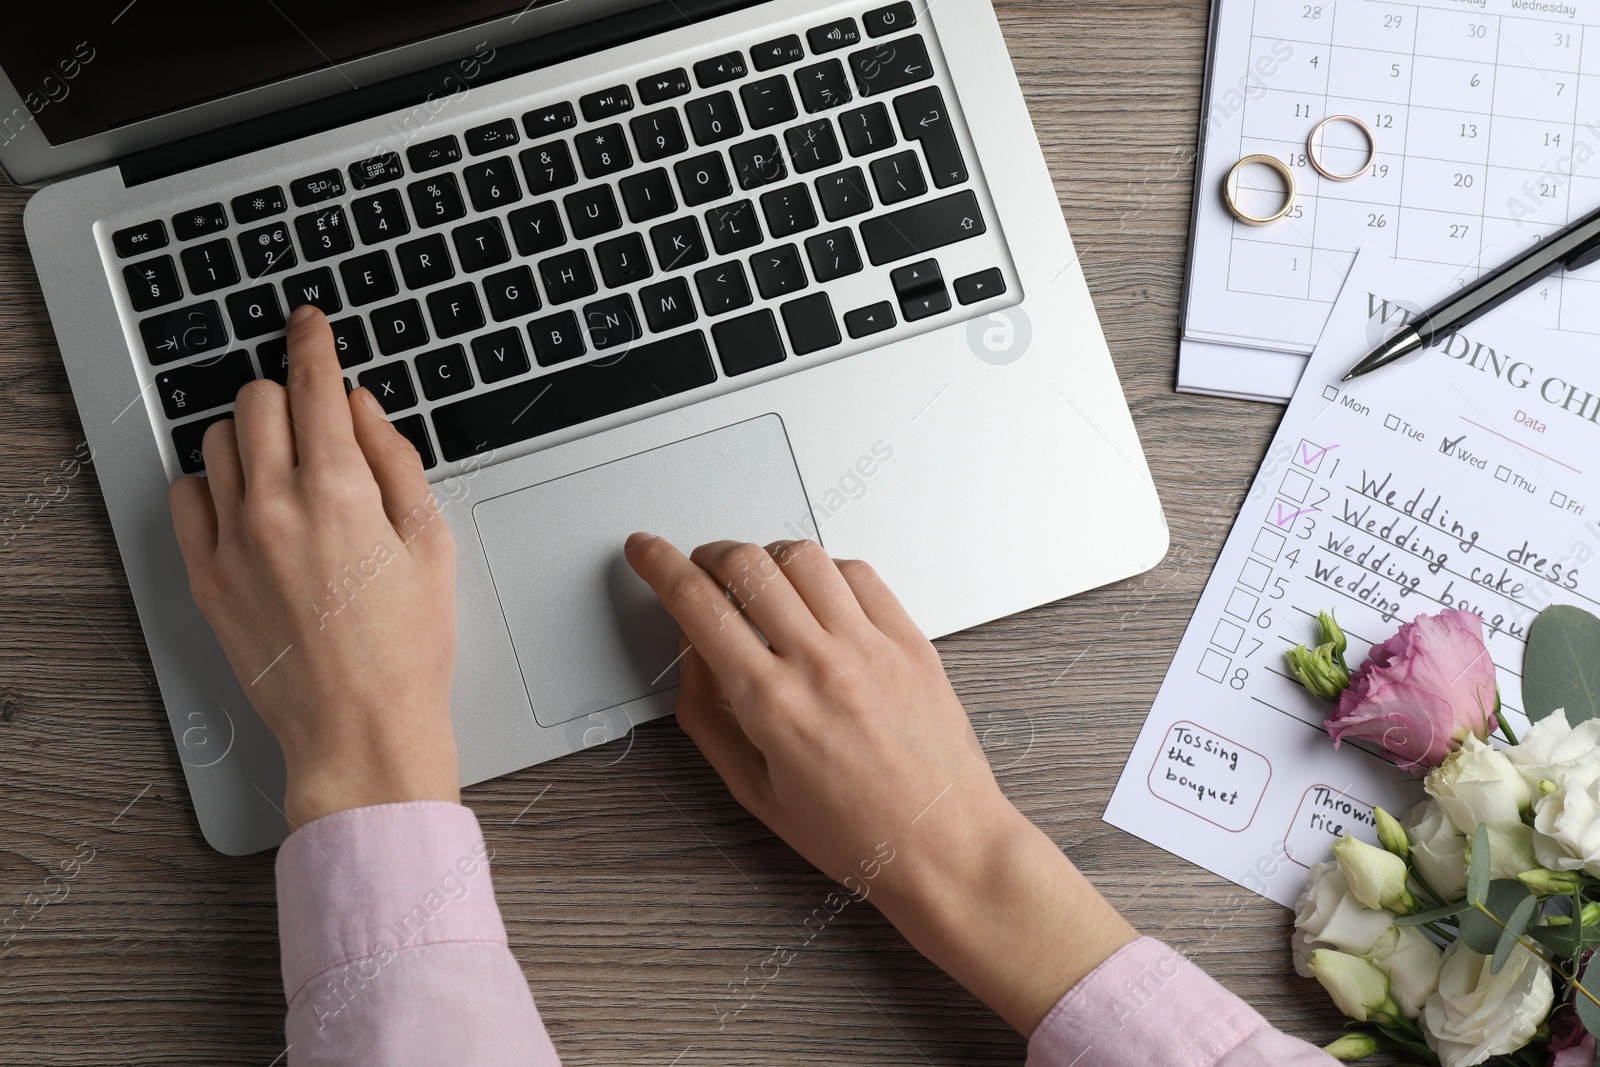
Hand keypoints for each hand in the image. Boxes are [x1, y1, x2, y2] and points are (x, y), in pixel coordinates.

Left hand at [168, 306, 459, 826]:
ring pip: (217, 442)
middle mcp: (273, 505)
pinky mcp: (206, 577)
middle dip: (288, 394)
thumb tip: (363, 408)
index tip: (309, 323)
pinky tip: (250, 506)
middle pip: (257, 401)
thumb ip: (395, 460)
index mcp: (337, 490)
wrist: (360, 728)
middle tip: (315, 416)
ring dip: (251, 436)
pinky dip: (214, 486)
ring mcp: (230, 542)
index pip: (313, 383)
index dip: (313, 342)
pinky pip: (186, 498)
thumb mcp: (431, 542)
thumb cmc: (408, 646)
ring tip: (286, 466)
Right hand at [623, 535, 1135, 1033]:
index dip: (659, 566)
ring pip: (802, 556)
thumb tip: (690, 653)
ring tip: (761, 584)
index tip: (646, 550)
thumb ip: (709, 717)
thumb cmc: (856, 833)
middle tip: (700, 570)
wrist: (943, 844)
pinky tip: (819, 598)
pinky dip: (826, 571)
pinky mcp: (910, 639)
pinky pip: (858, 573)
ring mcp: (870, 646)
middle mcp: (820, 664)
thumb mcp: (754, 791)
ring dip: (766, 557)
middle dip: (708, 555)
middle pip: (746, 565)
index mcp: (772, 705)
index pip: (698, 605)